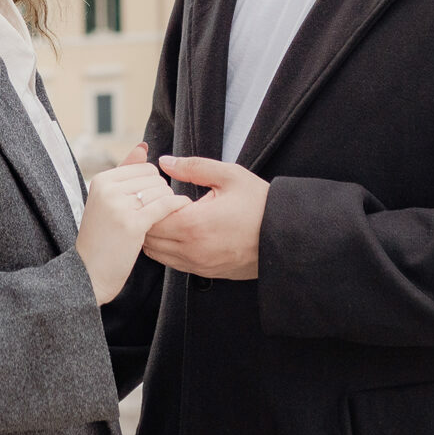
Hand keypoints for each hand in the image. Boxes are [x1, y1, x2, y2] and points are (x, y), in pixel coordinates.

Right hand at [74, 143, 190, 303]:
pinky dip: (177, 207)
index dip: (152, 184)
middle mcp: (108, 189)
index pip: (144, 168)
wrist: (89, 272)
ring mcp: (119, 206)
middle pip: (154, 178)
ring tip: (158, 219)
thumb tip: (143, 147)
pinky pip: (165, 206)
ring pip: (161, 191)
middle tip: (153, 213)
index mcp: (102, 180)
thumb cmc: (101, 237)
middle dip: (161, 194)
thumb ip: (125, 171)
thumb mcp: (106, 199)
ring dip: (168, 204)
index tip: (148, 201)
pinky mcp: (132, 224)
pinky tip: (181, 213)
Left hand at [141, 155, 267, 279]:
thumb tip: (165, 161)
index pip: (150, 216)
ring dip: (155, 234)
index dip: (148, 201)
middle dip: (147, 218)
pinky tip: (177, 230)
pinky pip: (172, 263)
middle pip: (148, 236)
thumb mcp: (230, 176)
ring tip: (167, 215)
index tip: (158, 189)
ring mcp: (197, 265)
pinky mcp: (204, 273)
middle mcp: (191, 249)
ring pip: (156, 253)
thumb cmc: (260, 204)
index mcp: (193, 224)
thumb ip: (193, 167)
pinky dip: (166, 248)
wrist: (286, 236)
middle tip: (157, 201)